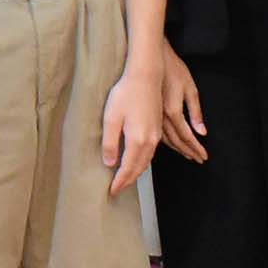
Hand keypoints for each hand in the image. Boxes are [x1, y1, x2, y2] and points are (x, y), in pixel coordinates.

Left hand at [101, 48, 166, 192]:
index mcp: (138, 140)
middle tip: (117, 190)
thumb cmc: (126, 94)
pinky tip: (137, 161)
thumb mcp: (111, 118)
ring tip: (126, 179)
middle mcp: (150, 141)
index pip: (128, 169)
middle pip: (139, 168)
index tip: (112, 192)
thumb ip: (110, 143)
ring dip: (137, 173)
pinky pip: (151, 153)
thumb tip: (109, 163)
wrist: (146, 75)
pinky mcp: (157, 128)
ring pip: (147, 161)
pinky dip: (143, 162)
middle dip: (129, 181)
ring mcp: (156, 135)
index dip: (120, 182)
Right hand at [160, 56, 209, 165]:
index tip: (203, 156)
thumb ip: (196, 111)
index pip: (187, 137)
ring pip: (165, 139)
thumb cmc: (172, 68)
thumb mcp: (190, 88)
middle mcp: (162, 117)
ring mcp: (153, 115)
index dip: (196, 148)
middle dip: (188, 151)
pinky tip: (169, 144)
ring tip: (187, 154)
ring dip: (177, 148)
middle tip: (197, 158)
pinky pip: (157, 132)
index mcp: (173, 111)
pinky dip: (165, 141)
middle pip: (176, 141)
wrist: (151, 58)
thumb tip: (202, 131)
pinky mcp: (147, 111)